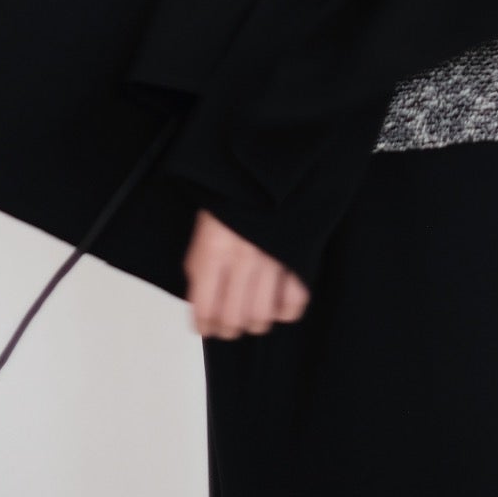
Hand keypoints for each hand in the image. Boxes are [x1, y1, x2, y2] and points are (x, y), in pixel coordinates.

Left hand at [184, 207, 311, 337]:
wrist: (264, 167)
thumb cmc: (229, 198)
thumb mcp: (202, 230)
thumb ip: (200, 268)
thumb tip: (202, 308)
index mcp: (213, 249)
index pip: (205, 309)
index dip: (204, 325)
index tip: (205, 327)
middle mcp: (242, 258)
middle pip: (234, 320)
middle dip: (227, 329)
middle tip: (227, 325)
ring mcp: (272, 259)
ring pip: (262, 318)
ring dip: (254, 323)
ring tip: (251, 315)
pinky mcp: (297, 257)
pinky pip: (293, 302)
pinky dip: (284, 311)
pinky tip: (276, 304)